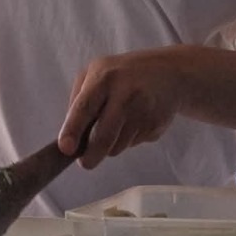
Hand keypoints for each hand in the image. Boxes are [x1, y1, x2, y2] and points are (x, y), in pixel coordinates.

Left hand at [59, 49, 184, 168]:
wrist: (170, 72)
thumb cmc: (124, 74)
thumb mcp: (97, 73)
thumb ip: (80, 100)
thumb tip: (70, 136)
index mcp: (104, 77)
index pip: (84, 107)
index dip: (72, 130)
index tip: (65, 149)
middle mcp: (125, 93)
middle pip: (104, 135)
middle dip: (91, 155)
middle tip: (86, 163)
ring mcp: (144, 109)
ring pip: (117, 146)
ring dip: (111, 145)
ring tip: (118, 124)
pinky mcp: (156, 124)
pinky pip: (133, 144)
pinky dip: (128, 139)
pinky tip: (135, 120)